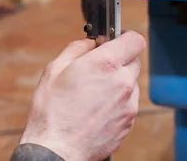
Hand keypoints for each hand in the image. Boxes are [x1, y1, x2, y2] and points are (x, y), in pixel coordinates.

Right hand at [19, 31, 145, 160]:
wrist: (57, 149)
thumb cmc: (52, 111)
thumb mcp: (55, 69)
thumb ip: (76, 49)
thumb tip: (89, 42)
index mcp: (105, 64)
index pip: (134, 40)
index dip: (125, 37)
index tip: (115, 41)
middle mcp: (122, 82)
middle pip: (134, 61)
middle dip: (119, 61)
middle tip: (98, 68)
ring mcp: (128, 105)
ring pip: (131, 84)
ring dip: (118, 83)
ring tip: (93, 93)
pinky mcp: (128, 123)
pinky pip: (128, 104)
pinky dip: (117, 103)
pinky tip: (96, 109)